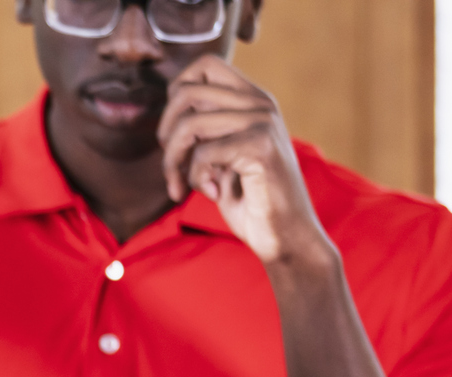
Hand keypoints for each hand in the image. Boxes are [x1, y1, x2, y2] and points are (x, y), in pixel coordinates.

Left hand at [158, 56, 334, 269]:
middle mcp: (260, 104)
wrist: (286, 236)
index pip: (205, 65)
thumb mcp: (222, 159)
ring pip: (189, 124)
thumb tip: (168, 120)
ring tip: (183, 186)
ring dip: (174, 162)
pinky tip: (212, 193)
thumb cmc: (251, 202)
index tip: (175, 132)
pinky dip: (195, 178)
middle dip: (166, 133)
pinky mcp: (260, 147)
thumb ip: (204, 134)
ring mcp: (263, 122)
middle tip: (172, 165)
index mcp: (253, 100)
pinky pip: (203, 153)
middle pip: (186, 92)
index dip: (176, 95)